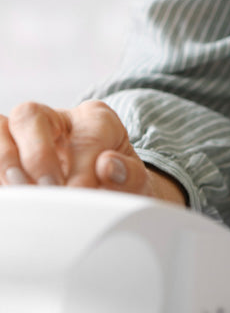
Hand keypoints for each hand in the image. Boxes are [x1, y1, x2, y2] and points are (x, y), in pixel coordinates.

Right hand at [0, 100, 184, 203]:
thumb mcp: (133, 181)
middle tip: (49, 191)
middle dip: (36, 155)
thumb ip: (128, 174)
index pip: (86, 135)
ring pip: (0, 127)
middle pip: (29, 115)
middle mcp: (56, 119)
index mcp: (95, 119)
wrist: (104, 194)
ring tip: (23, 193)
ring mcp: (25, 135)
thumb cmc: (116, 184)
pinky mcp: (8, 152)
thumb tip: (107, 166)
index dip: (82, 169)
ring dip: (5, 161)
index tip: (82, 195)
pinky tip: (14, 197)